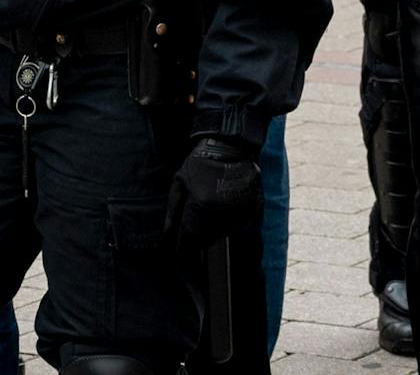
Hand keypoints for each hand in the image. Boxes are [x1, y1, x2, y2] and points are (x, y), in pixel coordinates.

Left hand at [164, 136, 261, 254]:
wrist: (231, 146)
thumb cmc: (201, 163)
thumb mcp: (179, 184)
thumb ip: (172, 214)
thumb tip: (166, 240)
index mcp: (199, 210)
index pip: (188, 245)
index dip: (184, 262)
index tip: (185, 273)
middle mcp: (219, 216)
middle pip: (205, 242)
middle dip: (197, 242)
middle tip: (194, 233)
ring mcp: (239, 216)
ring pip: (222, 237)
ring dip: (214, 234)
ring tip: (210, 215)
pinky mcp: (253, 213)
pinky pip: (240, 232)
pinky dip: (231, 231)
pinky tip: (225, 220)